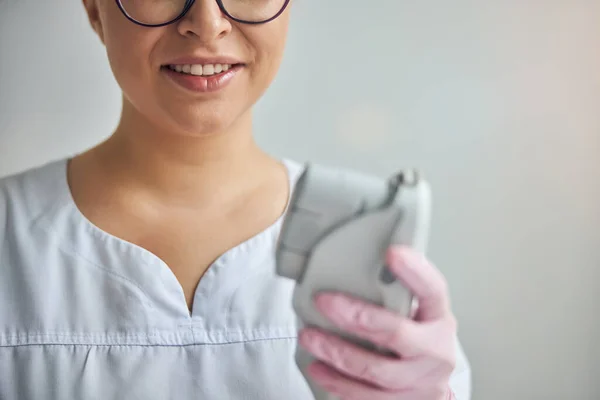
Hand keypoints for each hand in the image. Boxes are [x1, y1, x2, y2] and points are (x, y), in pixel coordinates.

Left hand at [298, 246, 456, 399]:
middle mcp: (435, 351)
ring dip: (336, 352)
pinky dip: (336, 382)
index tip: (392, 252)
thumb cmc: (419, 342)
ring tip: (309, 336)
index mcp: (439, 319)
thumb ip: (395, 294)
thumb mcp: (417, 314)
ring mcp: (420, 383)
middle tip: (324, 301)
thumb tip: (352, 265)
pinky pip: (366, 397)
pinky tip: (318, 367)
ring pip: (375, 370)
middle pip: (396, 333)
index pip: (433, 291)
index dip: (415, 272)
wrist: (432, 387)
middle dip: (356, 316)